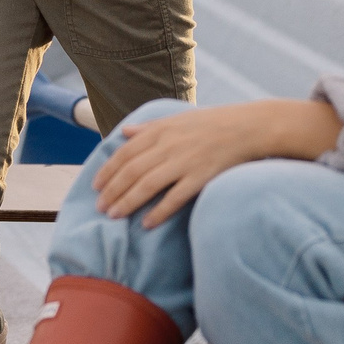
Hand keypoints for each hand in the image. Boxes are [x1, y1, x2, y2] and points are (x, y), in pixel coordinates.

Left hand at [92, 99, 342, 227]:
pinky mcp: (201, 177)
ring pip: (147, 184)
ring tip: (114, 216)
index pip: (125, 153)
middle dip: (112, 190)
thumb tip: (124, 132)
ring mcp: (184, 161)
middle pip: (132, 171)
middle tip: (100, 207)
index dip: (108, 170)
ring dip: (128, 202)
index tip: (95, 185)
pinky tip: (147, 224)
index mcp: (160, 130)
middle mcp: (168, 145)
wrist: (248, 127)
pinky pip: (175, 197)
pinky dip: (159, 211)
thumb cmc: (211, 123)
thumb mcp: (176, 119)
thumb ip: (149, 127)